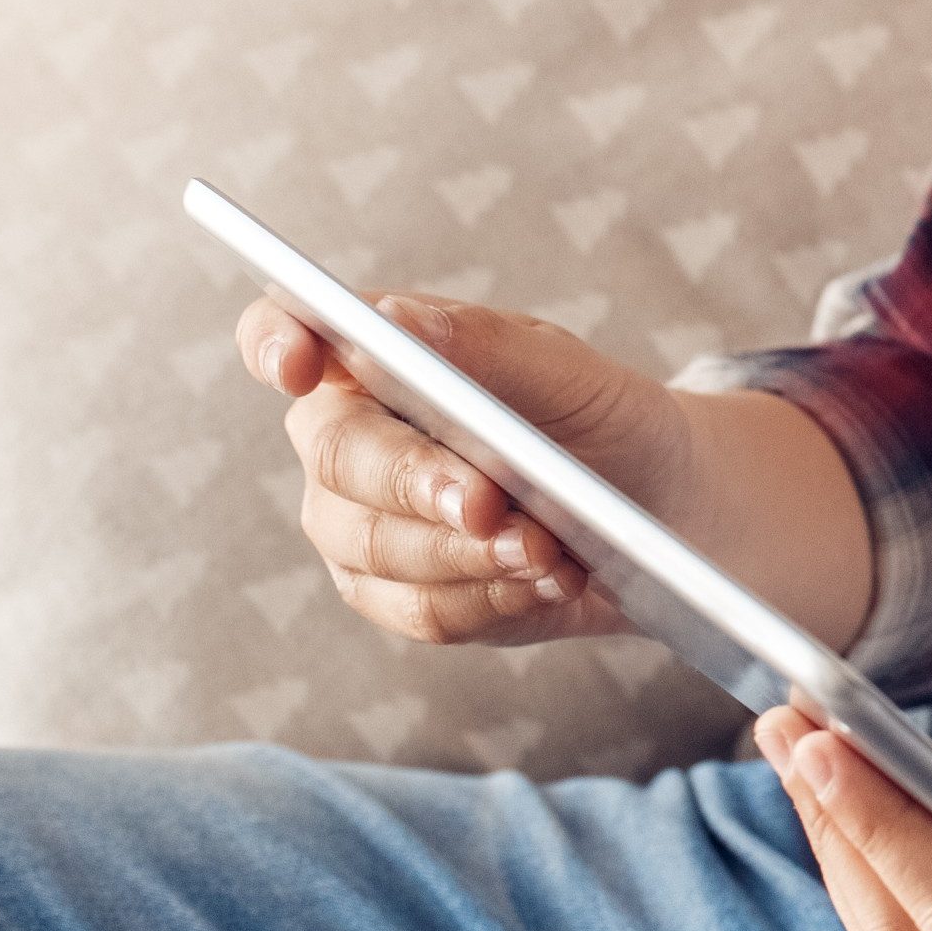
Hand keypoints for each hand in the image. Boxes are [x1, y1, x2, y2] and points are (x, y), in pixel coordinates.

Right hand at [240, 293, 691, 647]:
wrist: (656, 507)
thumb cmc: (599, 419)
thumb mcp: (565, 371)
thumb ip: (479, 344)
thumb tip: (393, 320)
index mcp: (372, 361)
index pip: (282, 337)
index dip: (275, 345)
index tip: (300, 365)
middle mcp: (347, 442)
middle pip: (340, 461)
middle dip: (420, 483)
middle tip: (489, 501)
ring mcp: (359, 526)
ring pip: (377, 548)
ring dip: (471, 554)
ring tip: (547, 549)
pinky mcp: (396, 597)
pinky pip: (420, 611)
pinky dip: (491, 597)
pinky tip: (546, 580)